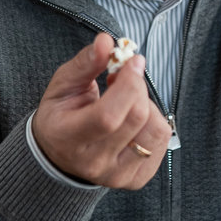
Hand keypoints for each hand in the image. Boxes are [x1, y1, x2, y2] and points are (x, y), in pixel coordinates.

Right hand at [31, 33, 171, 188]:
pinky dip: (153, 120)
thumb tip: (106, 42)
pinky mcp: (136, 179)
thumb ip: (86, 62)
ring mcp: (117, 175)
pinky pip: (162, 142)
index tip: (132, 61)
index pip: (108, 116)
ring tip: (128, 98)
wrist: (58, 154)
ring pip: (156, 130)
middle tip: (125, 75)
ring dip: (147, 104)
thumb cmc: (60, 115)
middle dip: (138, 87)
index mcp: (69, 138)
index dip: (128, 85)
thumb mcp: (63, 84)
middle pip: (136, 119)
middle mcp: (95, 162)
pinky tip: (134, 117)